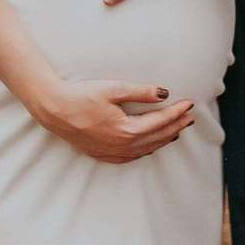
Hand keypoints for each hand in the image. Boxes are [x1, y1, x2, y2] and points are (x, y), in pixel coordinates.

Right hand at [36, 77, 194, 162]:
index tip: (190, 103)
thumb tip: (164, 93)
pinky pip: (133, 156)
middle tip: (190, 116)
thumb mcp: (113, 89)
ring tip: (178, 130)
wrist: (54, 110)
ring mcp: (113, 153)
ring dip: (164, 138)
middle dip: (176, 126)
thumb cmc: (81, 96)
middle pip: (157, 137)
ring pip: (147, 149)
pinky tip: (151, 144)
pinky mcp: (104, 154)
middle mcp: (122, 146)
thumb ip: (141, 92)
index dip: (176, 112)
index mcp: (126, 130)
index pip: (160, 122)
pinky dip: (147, 149)